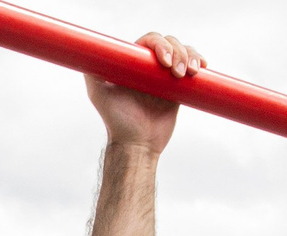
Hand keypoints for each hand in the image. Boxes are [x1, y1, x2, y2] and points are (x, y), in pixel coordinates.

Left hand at [88, 32, 201, 154]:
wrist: (137, 144)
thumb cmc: (116, 120)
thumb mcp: (98, 94)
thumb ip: (91, 72)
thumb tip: (85, 51)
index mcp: (133, 63)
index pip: (150, 41)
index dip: (160, 44)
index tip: (163, 62)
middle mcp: (149, 67)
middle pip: (170, 43)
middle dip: (177, 52)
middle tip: (176, 72)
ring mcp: (165, 77)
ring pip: (183, 52)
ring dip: (189, 56)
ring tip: (188, 74)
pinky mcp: (178, 89)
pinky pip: (191, 67)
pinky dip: (198, 62)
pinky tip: (201, 68)